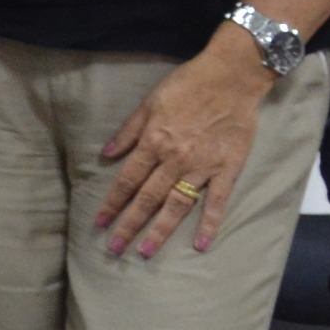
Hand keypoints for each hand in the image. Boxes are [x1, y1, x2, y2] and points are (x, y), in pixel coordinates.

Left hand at [96, 40, 270, 255]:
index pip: (127, 181)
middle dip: (129, 225)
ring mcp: (202, 167)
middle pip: (147, 199)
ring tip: (145, 252)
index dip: (111, 204)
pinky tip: (200, 244)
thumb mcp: (149, 102)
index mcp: (153, 143)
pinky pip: (217, 201)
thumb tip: (105, 155)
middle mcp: (174, 159)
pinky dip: (209, 223)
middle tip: (114, 250)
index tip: (99, 224)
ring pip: (177, 205)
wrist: (231, 77)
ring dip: (160, 230)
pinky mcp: (227, 169)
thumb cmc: (187, 85)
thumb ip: (128, 132)